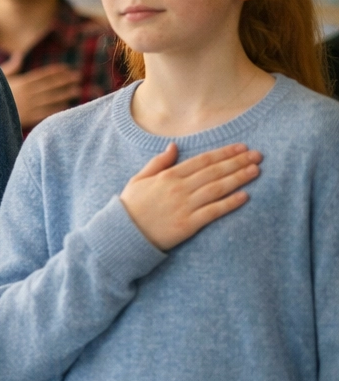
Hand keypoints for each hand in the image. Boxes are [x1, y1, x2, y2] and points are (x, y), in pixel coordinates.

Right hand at [2, 61, 79, 127]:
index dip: (56, 71)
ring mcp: (28, 106)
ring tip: (77, 90)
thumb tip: (19, 55)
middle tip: (79, 77)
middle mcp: (27, 93)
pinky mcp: (28, 118)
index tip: (68, 69)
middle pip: (50, 85)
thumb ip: (11, 67)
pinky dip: (57, 109)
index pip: (43, 74)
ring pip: (51, 98)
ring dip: (65, 93)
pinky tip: (67, 106)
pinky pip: (46, 113)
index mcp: (21, 82)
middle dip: (65, 80)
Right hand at [118, 142, 260, 250]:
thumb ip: (158, 162)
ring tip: (255, 171)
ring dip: (238, 179)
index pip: (202, 160)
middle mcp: (179, 188)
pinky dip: (229, 203)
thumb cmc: (130, 206)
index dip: (223, 153)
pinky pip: (213, 211)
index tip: (241, 148)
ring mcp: (184, 206)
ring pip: (217, 189)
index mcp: (168, 176)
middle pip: (214, 172)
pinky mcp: (188, 224)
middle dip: (237, 162)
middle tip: (257, 156)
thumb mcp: (138, 179)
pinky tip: (244, 197)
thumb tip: (174, 146)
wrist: (123, 234)